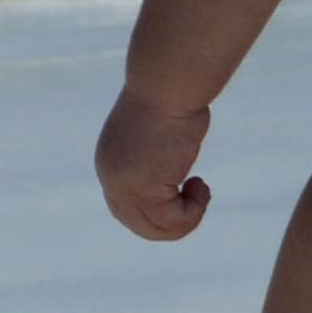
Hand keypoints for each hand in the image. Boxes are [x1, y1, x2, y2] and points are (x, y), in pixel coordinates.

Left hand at [95, 89, 212, 241]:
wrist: (166, 83)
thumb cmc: (171, 93)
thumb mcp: (159, 125)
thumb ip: (158, 146)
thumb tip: (173, 149)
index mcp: (111, 163)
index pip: (127, 206)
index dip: (160, 207)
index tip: (187, 184)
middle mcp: (112, 178)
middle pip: (139, 225)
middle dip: (174, 220)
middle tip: (198, 193)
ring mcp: (125, 186)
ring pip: (155, 230)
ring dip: (187, 218)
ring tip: (201, 189)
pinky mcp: (145, 189)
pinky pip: (173, 221)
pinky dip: (194, 212)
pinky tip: (201, 184)